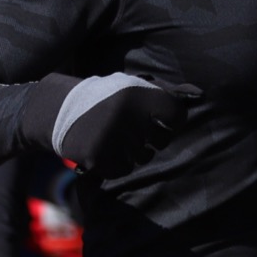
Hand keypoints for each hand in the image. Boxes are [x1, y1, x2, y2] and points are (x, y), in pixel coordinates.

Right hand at [23, 73, 196, 177]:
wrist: (57, 110)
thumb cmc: (103, 98)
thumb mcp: (130, 86)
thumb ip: (163, 91)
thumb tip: (199, 94)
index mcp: (137, 93)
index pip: (176, 114)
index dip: (170, 122)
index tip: (158, 121)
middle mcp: (127, 114)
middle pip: (160, 140)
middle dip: (150, 139)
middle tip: (129, 130)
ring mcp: (112, 137)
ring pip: (142, 158)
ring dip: (131, 153)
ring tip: (112, 139)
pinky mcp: (97, 156)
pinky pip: (122, 170)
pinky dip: (114, 165)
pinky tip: (102, 151)